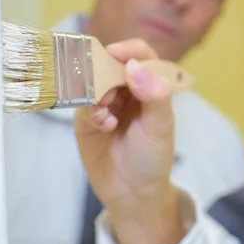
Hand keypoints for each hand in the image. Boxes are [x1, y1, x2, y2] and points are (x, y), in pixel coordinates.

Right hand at [73, 38, 184, 243]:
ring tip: (107, 112)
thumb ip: (154, 95)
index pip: (141, 56)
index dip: (130, 49)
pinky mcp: (86, 121)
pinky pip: (83, 105)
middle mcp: (127, 91)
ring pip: (93, 83)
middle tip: (109, 89)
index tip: (117, 52)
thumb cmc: (153, 156)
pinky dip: (92, 111)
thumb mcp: (161, 126)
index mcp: (149, 87)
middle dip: (107, 72)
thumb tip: (134, 66)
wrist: (133, 193)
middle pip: (112, 65)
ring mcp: (105, 104)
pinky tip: (104, 124)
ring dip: (98, 93)